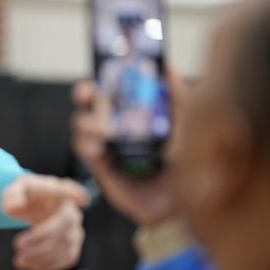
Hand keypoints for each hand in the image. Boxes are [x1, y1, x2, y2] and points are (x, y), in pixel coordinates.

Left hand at [1, 174, 88, 269]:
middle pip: (63, 228)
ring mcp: (75, 230)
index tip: (82, 199)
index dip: (76, 195)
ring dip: (42, 257)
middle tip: (17, 245)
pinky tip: (31, 267)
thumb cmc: (25, 195)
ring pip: (66, 247)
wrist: (33, 206)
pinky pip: (67, 258)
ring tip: (19, 261)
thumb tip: (13, 207)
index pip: (69, 191)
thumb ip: (12, 196)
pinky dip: (50, 266)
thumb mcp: (14, 190)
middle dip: (40, 240)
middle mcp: (72, 211)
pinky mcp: (73, 246)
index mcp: (59, 192)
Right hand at [71, 69, 186, 226]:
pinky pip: (84, 152)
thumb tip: (168, 67)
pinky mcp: (101, 169)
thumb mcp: (187, 125)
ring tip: (102, 128)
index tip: (101, 74)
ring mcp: (107, 148)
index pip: (111, 90)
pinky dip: (86, 145)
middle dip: (84, 94)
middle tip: (90, 95)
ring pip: (80, 126)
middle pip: (89, 103)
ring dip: (86, 122)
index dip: (102, 79)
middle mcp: (116, 128)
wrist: (185, 201)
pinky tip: (97, 147)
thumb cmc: (189, 163)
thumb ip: (177, 96)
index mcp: (134, 114)